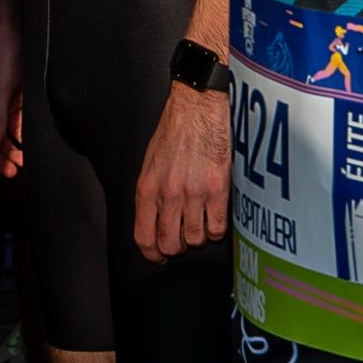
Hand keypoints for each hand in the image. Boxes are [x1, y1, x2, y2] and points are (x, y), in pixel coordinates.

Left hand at [133, 84, 230, 260]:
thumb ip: (152, 192)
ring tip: (202, 222)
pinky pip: (218, 228)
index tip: (159, 257)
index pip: (144, 236)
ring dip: (200, 237)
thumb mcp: (151, 161)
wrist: (197, 106)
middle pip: (171, 245)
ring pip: (196, 240)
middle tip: (184, 237)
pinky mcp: (218, 189)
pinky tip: (216, 216)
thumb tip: (155, 219)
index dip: (152, 254)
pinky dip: (218, 229)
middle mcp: (168, 194)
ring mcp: (194, 193)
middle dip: (178, 247)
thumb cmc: (174, 130)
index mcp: (147, 188)